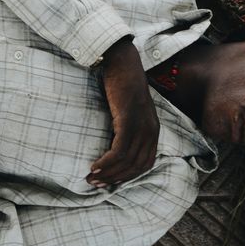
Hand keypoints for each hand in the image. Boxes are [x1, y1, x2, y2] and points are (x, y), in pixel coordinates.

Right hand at [88, 39, 158, 187]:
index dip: (128, 176)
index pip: (145, 164)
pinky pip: (119, 150)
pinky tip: (94, 166)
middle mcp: (151, 131)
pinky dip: (106, 163)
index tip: (109, 182)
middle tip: (95, 184)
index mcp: (153, 130)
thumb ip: (126, 126)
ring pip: (127, 161)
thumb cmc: (121, 84)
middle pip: (136, 166)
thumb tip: (112, 143)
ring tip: (91, 178)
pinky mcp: (129, 120)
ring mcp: (141, 126)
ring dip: (108, 174)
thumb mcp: (128, 109)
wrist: (122, 62)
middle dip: (115, 179)